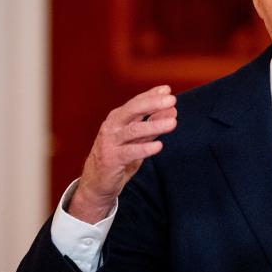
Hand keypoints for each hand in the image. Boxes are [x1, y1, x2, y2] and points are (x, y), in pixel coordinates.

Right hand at [68, 85, 177, 223]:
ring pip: (133, 130)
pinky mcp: (111, 159)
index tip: (167, 89)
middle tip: (172, 100)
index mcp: (118, 118)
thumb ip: (153, 124)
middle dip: (152, 103)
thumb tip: (172, 110)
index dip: (151, 95)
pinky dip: (145, 148)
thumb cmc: (119, 156)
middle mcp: (112, 127)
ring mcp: (110, 142)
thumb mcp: (138, 138)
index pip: (136, 102)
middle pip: (133, 110)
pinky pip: (130, 152)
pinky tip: (159, 146)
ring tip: (173, 122)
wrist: (98, 182)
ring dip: (154, 125)